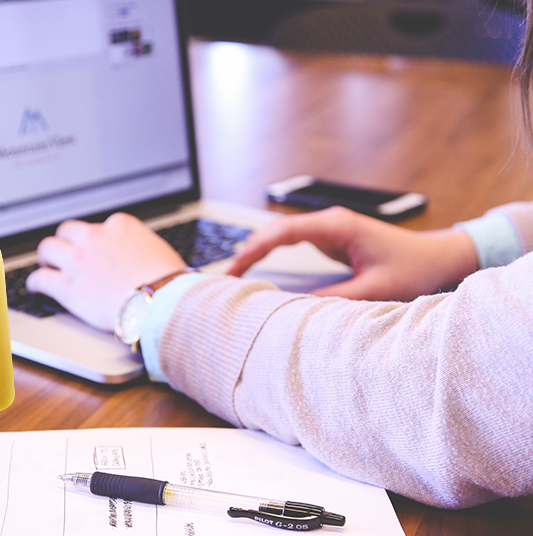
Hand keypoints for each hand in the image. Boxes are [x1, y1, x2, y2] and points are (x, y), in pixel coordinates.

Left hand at [26, 213, 187, 330]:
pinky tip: (36, 288)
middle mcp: (96, 237)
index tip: (91, 249)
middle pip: (67, 230)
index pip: (97, 226)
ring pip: (48, 248)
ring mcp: (79, 260)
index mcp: (120, 225)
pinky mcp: (68, 286)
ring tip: (47, 267)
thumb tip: (141, 257)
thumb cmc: (169, 282)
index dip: (92, 240)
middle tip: (64, 254)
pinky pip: (40, 279)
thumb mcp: (158, 250)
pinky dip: (35, 283)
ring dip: (47, 258)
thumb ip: (140, 247)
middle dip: (65, 242)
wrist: (162, 301)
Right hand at [227, 206, 478, 300]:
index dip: (255, 249)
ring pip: (281, 235)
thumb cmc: (414, 268)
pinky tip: (259, 268)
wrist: (438, 257)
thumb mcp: (375, 289)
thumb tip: (296, 310)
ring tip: (235, 275)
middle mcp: (330, 222)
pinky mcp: (332, 239)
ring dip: (258, 251)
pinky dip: (273, 254)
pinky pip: (293, 243)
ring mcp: (330, 229)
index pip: (283, 232)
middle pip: (275, 231)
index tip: (234, 268)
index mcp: (337, 226)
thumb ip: (335, 299)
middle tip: (226, 277)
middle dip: (248, 251)